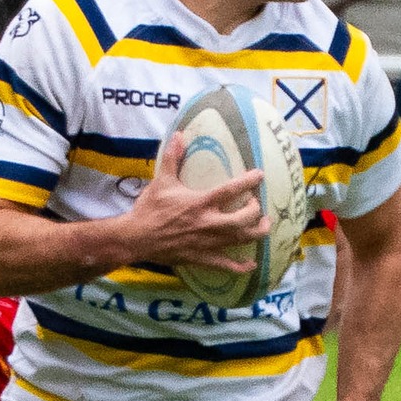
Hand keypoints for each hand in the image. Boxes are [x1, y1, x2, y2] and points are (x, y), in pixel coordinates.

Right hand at [119, 131, 268, 271]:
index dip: (249, 181)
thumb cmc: (149, 209)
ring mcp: (208, 242)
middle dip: (256, 211)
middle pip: (244, 218)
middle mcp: (209, 223)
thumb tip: (178, 134)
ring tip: (264, 226)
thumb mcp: (161, 181)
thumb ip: (173, 158)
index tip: (260, 175)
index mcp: (201, 202)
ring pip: (241, 239)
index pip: (231, 190)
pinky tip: (251, 264)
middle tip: (257, 205)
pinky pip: (226, 265)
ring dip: (257, 233)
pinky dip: (241, 266)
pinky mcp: (202, 258)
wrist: (136, 238)